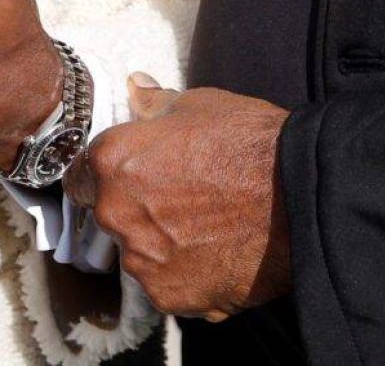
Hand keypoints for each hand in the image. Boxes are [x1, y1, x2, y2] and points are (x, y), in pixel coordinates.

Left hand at [64, 76, 290, 320]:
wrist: (299, 195)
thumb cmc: (248, 142)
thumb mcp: (197, 104)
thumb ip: (154, 104)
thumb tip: (135, 88)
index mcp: (113, 161)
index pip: (84, 172)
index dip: (111, 171)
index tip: (136, 173)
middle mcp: (117, 213)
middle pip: (113, 214)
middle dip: (138, 207)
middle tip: (181, 197)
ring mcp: (142, 261)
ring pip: (140, 253)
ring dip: (161, 244)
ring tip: (205, 227)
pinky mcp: (171, 296)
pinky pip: (168, 284)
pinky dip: (185, 274)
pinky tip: (216, 252)